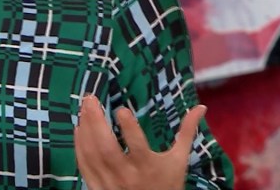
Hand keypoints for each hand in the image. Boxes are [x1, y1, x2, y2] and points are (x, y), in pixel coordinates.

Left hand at [74, 95, 205, 189]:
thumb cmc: (168, 185)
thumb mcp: (179, 160)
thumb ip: (186, 132)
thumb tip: (201, 107)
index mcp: (148, 166)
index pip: (136, 145)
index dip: (128, 126)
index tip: (121, 109)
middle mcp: (127, 175)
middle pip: (106, 148)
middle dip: (96, 121)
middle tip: (90, 98)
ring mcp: (110, 183)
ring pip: (92, 154)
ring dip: (85, 129)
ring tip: (84, 108)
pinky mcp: (98, 188)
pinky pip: (84, 166)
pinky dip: (80, 147)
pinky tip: (79, 129)